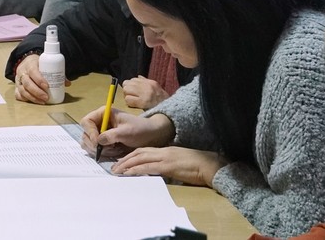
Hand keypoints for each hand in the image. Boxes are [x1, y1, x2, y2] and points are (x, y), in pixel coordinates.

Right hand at [12, 54, 70, 103]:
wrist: (26, 62)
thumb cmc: (38, 64)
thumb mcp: (46, 64)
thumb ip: (56, 73)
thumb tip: (67, 83)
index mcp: (30, 64)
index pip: (33, 72)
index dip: (39, 80)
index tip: (47, 86)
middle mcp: (22, 72)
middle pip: (27, 83)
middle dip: (37, 92)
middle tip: (46, 97)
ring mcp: (18, 80)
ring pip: (22, 90)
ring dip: (33, 98)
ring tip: (42, 102)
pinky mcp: (16, 87)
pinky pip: (18, 94)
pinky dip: (25, 99)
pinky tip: (34, 101)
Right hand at [81, 107, 173, 155]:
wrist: (150, 136)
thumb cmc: (140, 129)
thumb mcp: (126, 132)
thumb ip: (111, 135)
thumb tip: (98, 141)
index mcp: (104, 114)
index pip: (87, 121)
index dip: (89, 132)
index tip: (97, 142)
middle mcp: (100, 122)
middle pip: (85, 133)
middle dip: (94, 144)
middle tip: (108, 149)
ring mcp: (101, 133)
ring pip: (88, 143)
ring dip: (99, 150)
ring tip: (113, 150)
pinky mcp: (104, 142)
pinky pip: (95, 149)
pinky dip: (102, 153)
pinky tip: (114, 152)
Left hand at [112, 146, 227, 186]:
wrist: (210, 164)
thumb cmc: (197, 165)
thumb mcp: (179, 161)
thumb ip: (167, 164)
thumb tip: (157, 171)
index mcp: (165, 150)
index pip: (143, 150)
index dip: (131, 156)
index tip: (122, 162)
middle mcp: (163, 151)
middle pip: (138, 153)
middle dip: (125, 160)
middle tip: (114, 167)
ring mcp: (165, 158)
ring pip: (140, 159)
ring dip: (127, 165)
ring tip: (117, 171)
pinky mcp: (168, 166)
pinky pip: (148, 167)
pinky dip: (136, 170)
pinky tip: (129, 174)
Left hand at [121, 76, 168, 109]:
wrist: (170, 110)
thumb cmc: (162, 101)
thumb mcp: (156, 88)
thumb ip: (146, 82)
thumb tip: (138, 77)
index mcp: (150, 82)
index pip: (133, 79)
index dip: (131, 86)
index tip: (133, 91)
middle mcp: (147, 86)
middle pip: (127, 83)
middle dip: (127, 90)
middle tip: (131, 96)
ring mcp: (145, 94)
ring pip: (126, 90)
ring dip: (127, 96)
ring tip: (132, 100)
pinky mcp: (142, 102)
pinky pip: (128, 99)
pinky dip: (129, 103)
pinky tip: (134, 105)